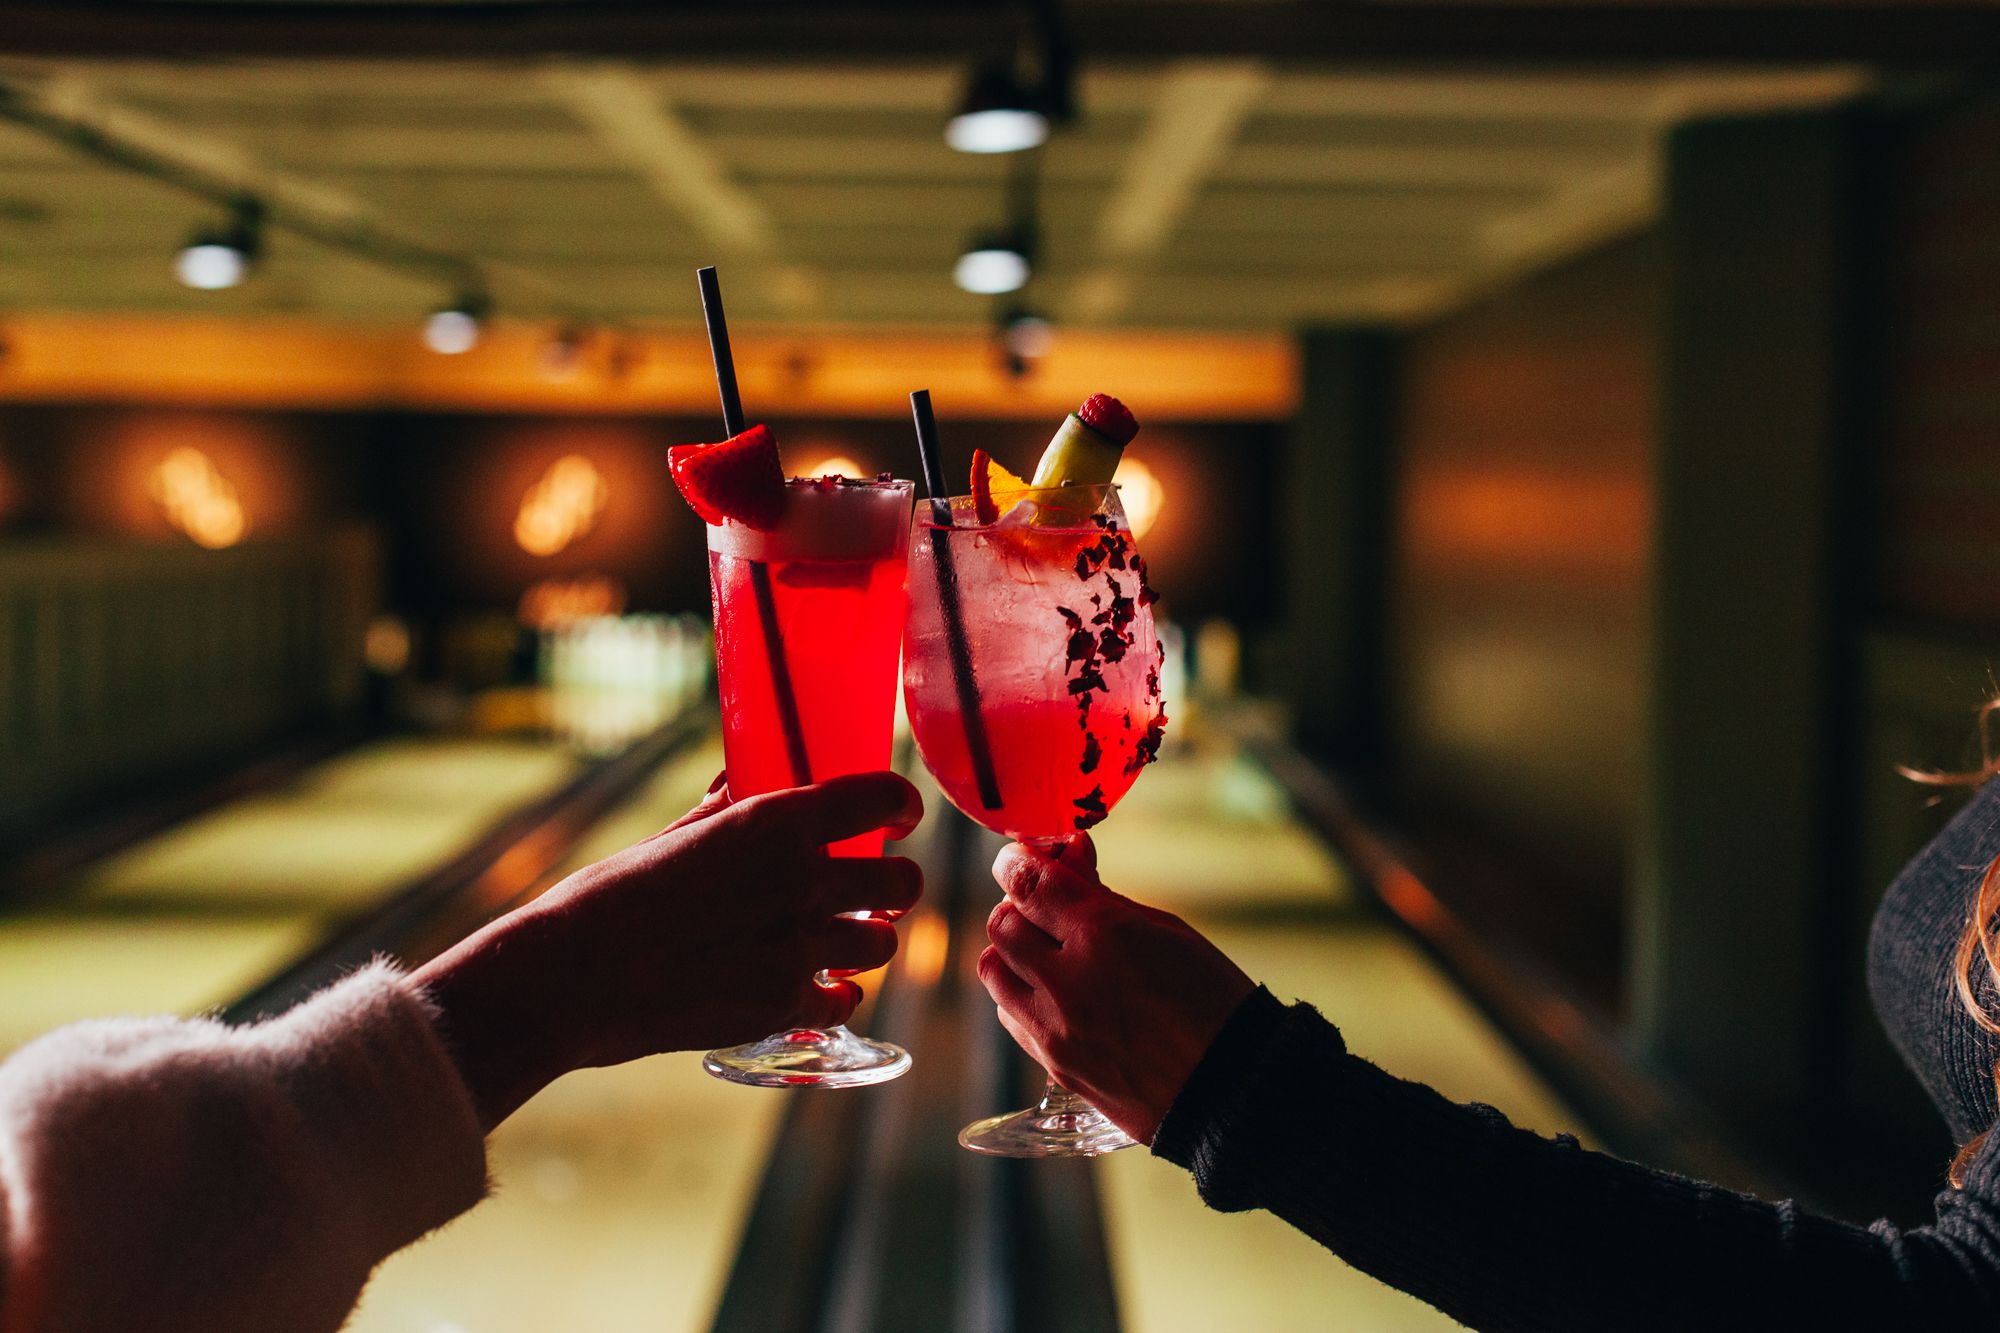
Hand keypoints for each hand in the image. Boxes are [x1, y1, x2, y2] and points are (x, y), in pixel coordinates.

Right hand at [414, 770, 923, 1129]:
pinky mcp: (783, 1005)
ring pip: (881, 945)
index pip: (883, 797)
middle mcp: (801, 880)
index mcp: (774, 822)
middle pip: (902, 883)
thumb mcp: (671, 836)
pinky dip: (834, 996)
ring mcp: (797, 948)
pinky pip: (844, 1000)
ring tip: (840, 942)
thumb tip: (740, 783)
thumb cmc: (607, 897)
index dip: (901, 807)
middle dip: (895, 887)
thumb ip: (722, 813)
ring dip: (865, 942)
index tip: (897, 820)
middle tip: (871, 892)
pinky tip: (815, 990)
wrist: (568, 978)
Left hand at [978, 835, 1252, 1143]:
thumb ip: (1105, 897)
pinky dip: (1021, 996)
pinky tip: (1054, 995)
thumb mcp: (1169, 932)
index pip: (1030, 883)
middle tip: (1043, 907)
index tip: (1020, 861)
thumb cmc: (1215, 1002)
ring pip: (994, 971)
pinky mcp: (1054, 1065)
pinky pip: (1011, 1017)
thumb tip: (1069, 857)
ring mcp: (1057, 1029)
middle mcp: (1070, 981)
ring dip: (1012, 953)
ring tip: (1047, 954)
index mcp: (1105, 936)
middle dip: (1018, 906)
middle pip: (1002, 925)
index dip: (1019, 864)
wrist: (1233, 1091)